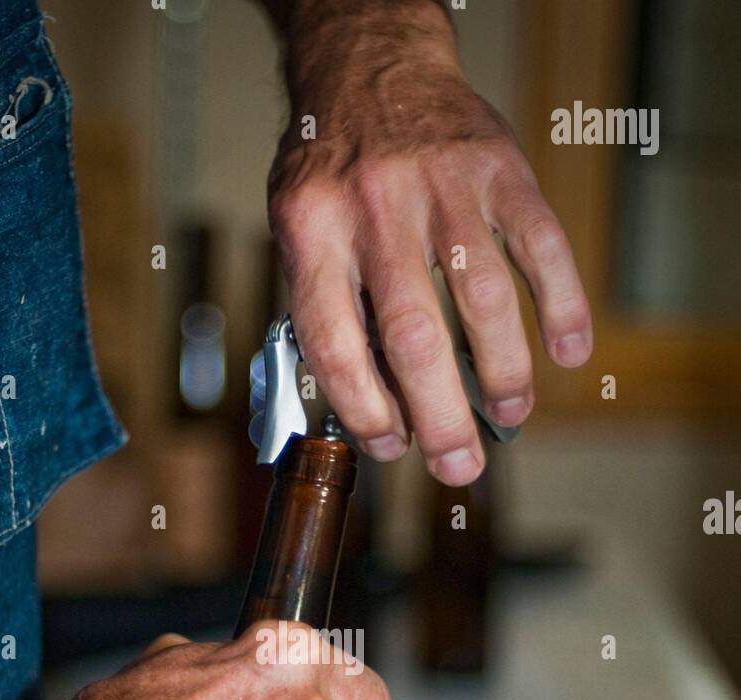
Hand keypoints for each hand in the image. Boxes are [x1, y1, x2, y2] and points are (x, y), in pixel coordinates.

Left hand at [266, 0, 591, 483]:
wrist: (370, 66)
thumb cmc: (333, 171)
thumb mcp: (299, 232)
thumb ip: (327, 310)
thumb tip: (372, 409)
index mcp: (312, 230)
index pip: (332, 340)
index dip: (362, 407)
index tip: (390, 444)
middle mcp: (375, 207)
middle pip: (413, 334)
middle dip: (440, 415)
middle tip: (460, 466)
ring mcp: (442, 185)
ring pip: (483, 297)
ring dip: (502, 371)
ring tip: (508, 416)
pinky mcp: (500, 168)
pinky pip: (541, 245)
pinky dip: (562, 305)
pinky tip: (567, 353)